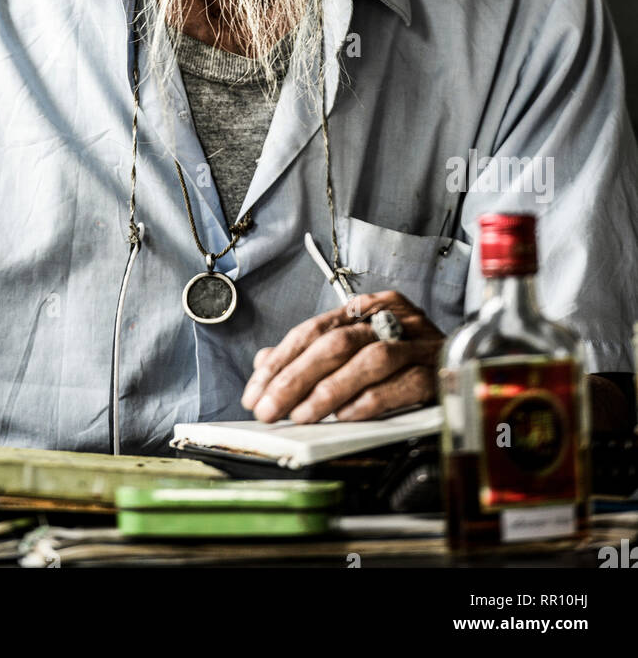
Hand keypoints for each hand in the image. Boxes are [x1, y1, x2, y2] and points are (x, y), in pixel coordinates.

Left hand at [241, 291, 444, 423]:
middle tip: (269, 408)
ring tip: (302, 415)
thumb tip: (265, 362)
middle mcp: (391, 321)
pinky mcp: (437, 373)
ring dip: (330, 390)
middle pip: (336, 343)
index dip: (281, 360)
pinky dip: (371, 401)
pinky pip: (402, 385)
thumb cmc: (406, 356)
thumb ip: (312, 353)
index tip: (255, 391)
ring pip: (369, 360)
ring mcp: (417, 345)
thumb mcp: (357, 346)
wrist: (472, 361)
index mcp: (368, 309)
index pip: (314, 330)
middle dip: (295, 377)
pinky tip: (346, 417)